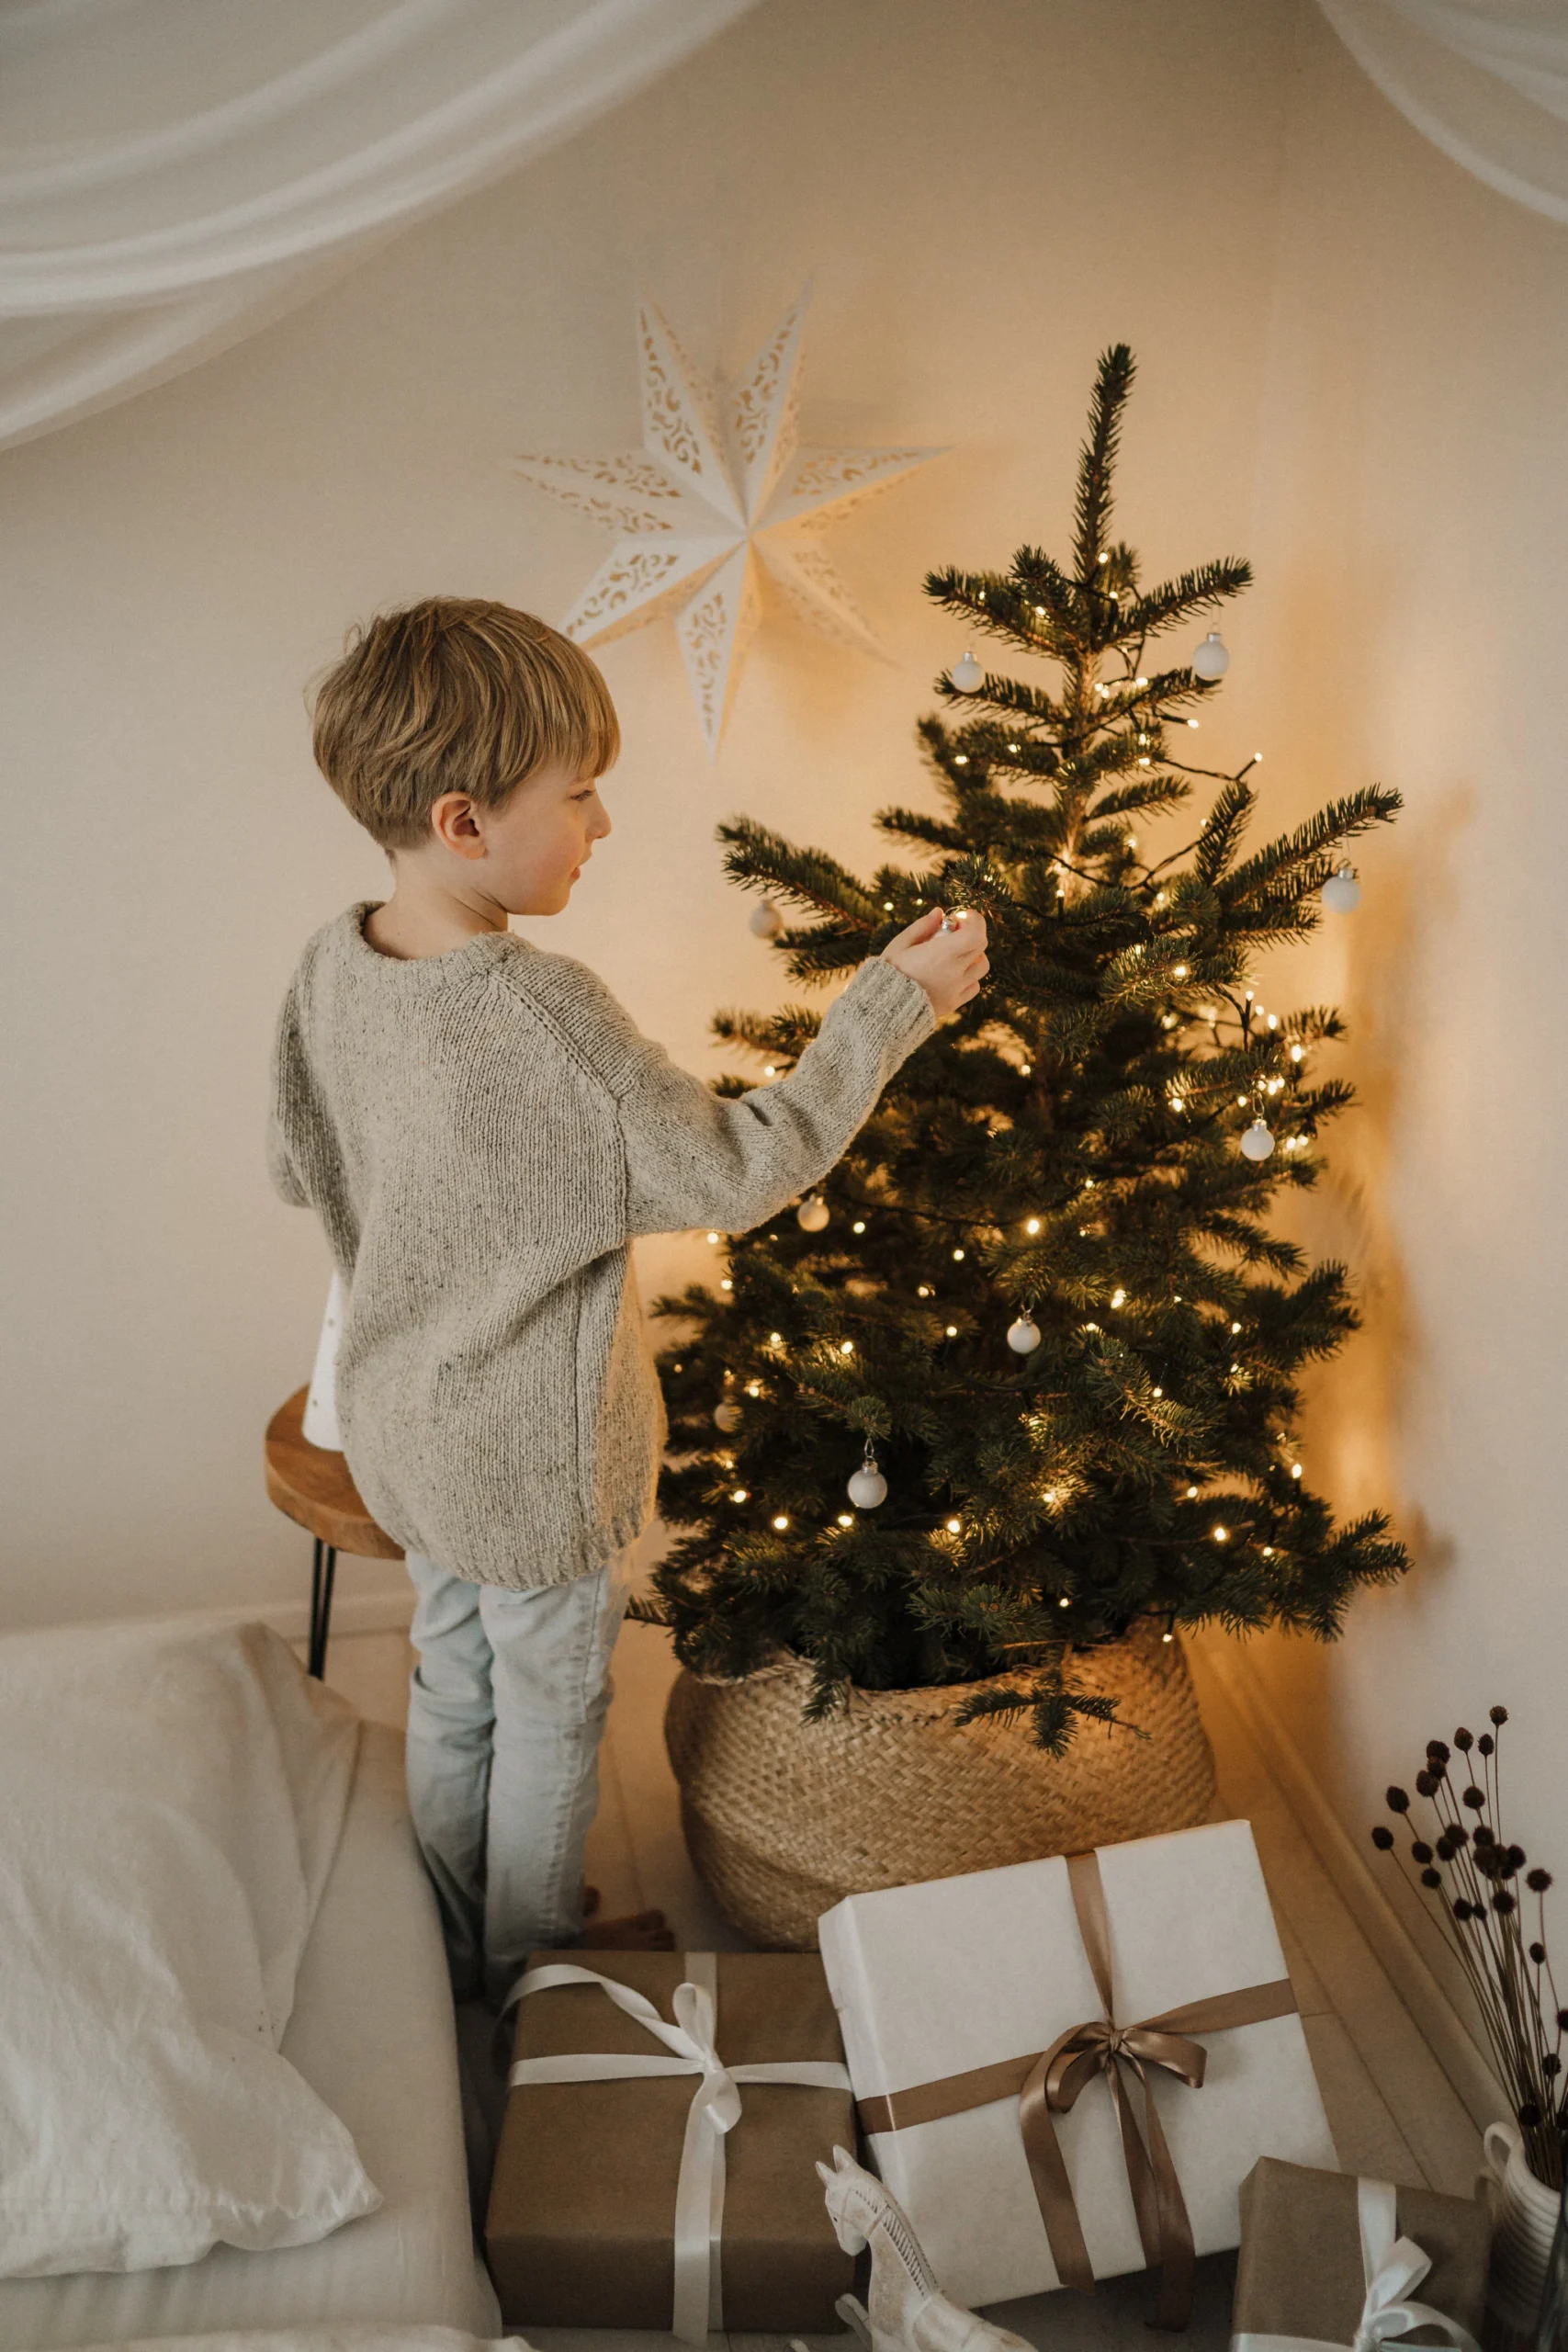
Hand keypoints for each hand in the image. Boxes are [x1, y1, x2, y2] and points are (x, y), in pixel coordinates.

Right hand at [880, 907, 988, 1022]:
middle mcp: (953, 972)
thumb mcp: (901, 944)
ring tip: (955, 953)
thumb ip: (923, 926)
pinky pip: (974, 987)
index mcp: (941, 954)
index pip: (976, 933)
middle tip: (955, 930)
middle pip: (980, 946)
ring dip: (974, 955)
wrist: (883, 1008)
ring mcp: (956, 989)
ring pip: (982, 967)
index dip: (975, 920)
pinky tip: (954, 973)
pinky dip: (970, 977)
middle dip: (972, 933)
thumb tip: (939, 913)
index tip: (962, 916)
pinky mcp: (953, 1003)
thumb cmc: (889, 972)